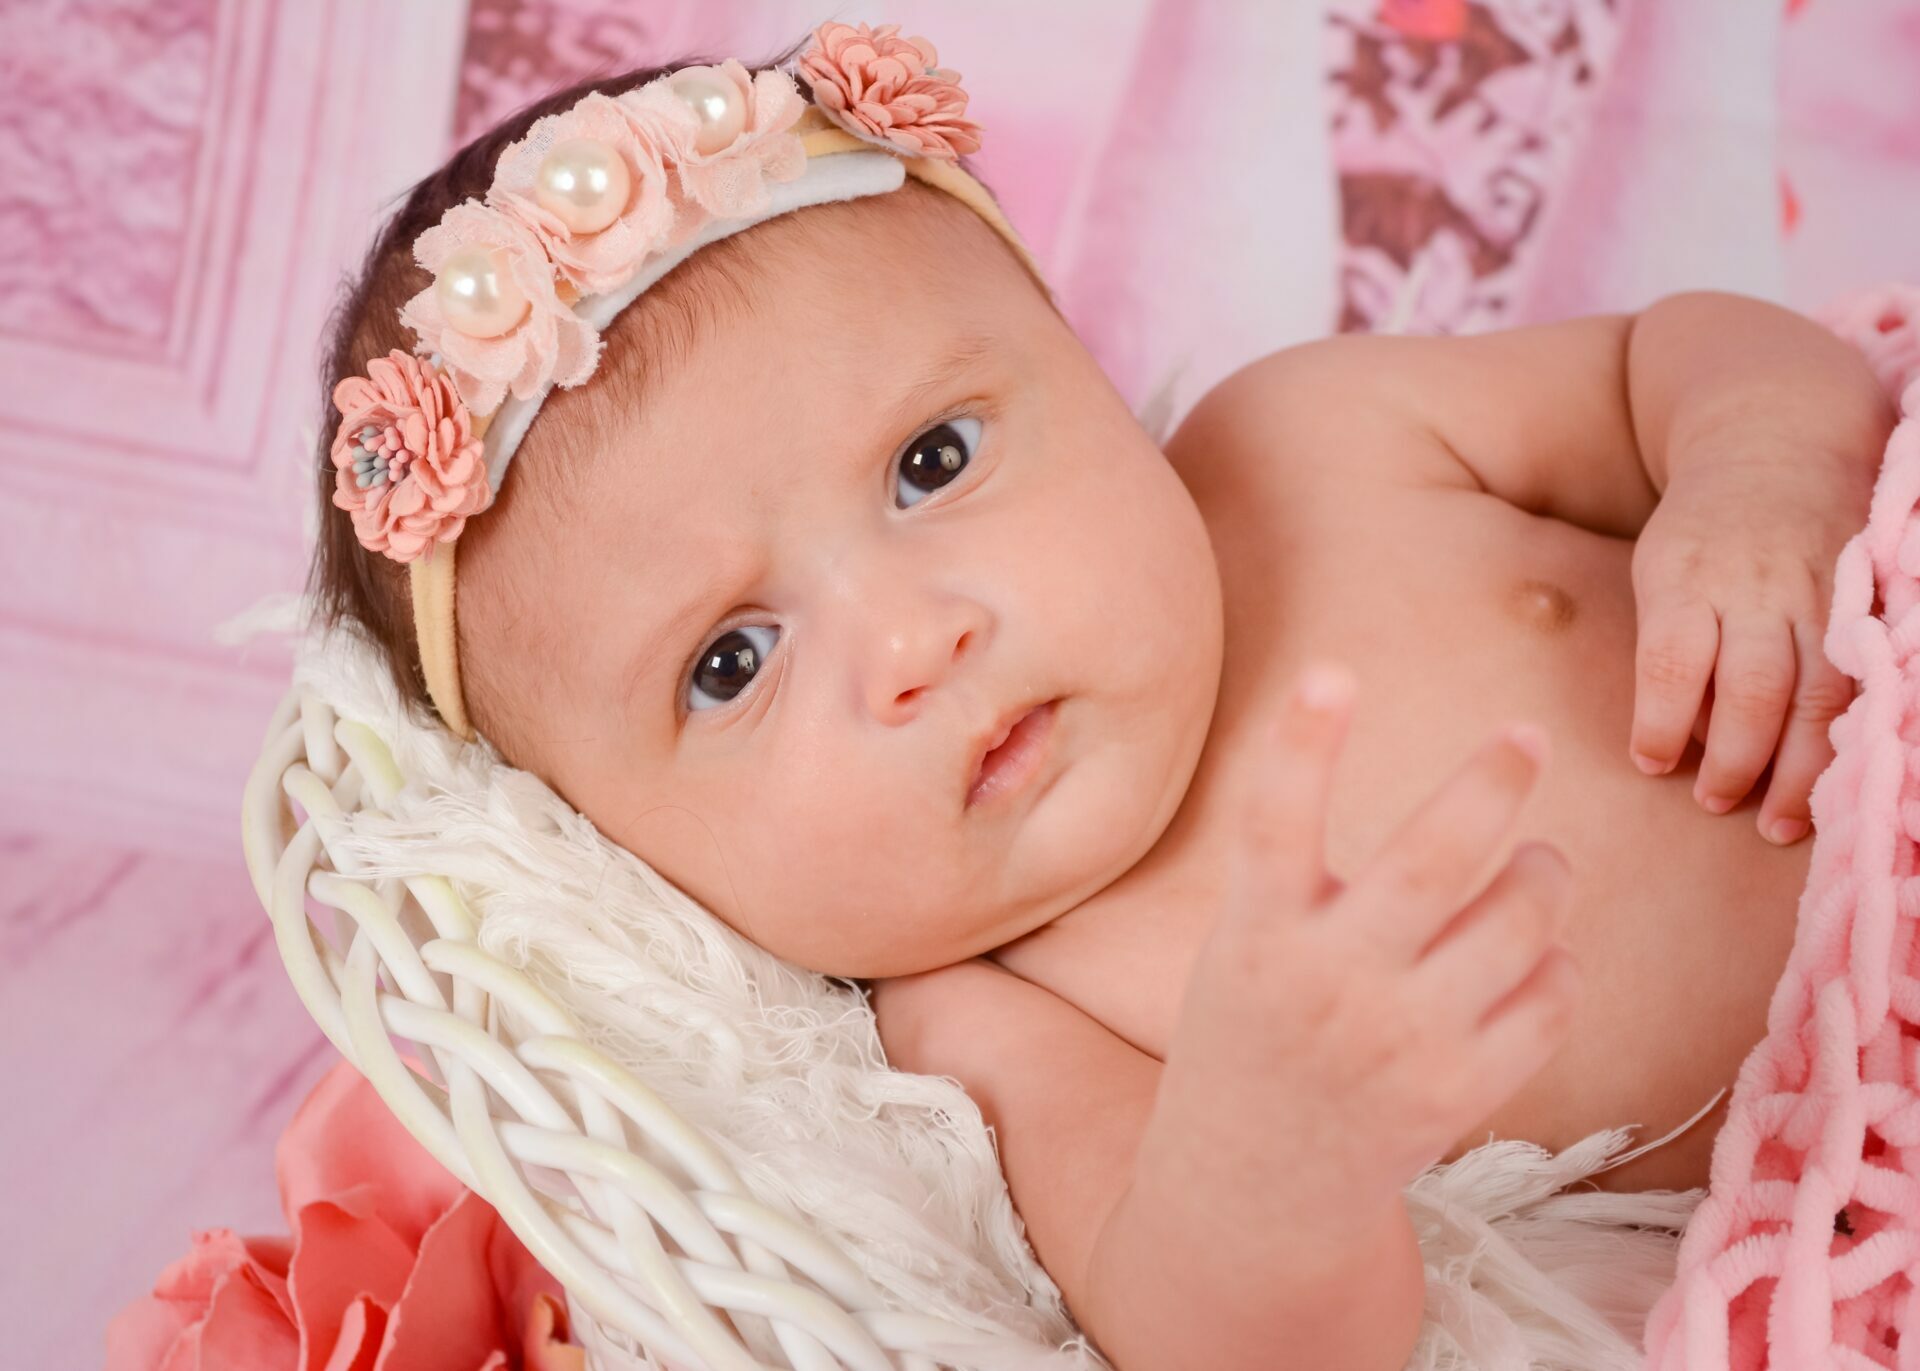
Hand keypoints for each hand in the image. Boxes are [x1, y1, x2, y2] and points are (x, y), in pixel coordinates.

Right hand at [1153, 663, 1582, 1202]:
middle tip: (1525, 738)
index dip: (1302, 743)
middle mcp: (1329, 982)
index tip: (1333, 672)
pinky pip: (1551, 996)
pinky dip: (1556, 962)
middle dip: (1491, 783)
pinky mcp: (1463, 1093)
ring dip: (1541, 874)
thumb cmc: (1254, 1033)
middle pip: (1433, 860)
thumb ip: (1309, 885)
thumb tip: (1457, 810)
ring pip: (1520, 922)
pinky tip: (1535, 958)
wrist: (1256, 1189)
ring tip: (1536, 863)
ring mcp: (1401, 1041)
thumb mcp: (1243, 950)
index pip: (1273, 822)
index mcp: (1257, 934)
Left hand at [1628, 455, 1867, 843]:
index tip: (1652, 766)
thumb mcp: (1661, 573)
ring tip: (1776, 822)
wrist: (1779, 446)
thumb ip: (1672, 650)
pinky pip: (1865, 680)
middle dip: (1736, 761)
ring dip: (1798, 769)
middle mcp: (1759, 586)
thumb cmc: (1703, 535)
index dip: (1662, 725)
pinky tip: (1838, 776)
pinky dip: (1850, 735)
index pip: (1672, 662)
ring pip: (1820, 696)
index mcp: (1688, 577)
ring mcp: (1822, 594)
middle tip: (1716, 804)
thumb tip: (1690, 743)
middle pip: (1753, 689)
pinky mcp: (1867, 601)